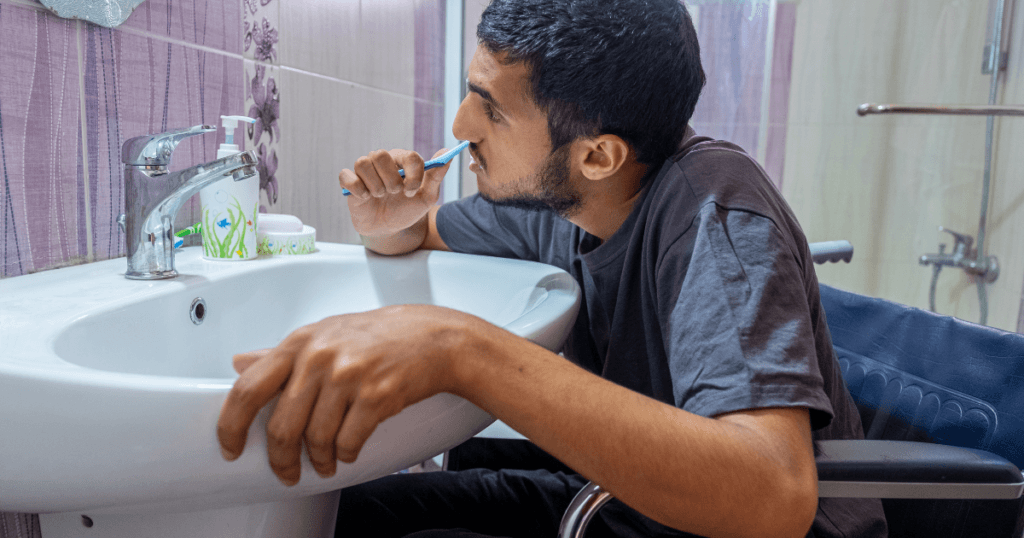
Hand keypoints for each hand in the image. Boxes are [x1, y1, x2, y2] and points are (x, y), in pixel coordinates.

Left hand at [216, 305, 474, 485]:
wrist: (435, 339)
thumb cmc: (381, 335)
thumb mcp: (326, 333)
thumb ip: (282, 353)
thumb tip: (240, 363)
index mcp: (301, 342)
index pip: (249, 388)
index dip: (232, 425)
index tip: (231, 446)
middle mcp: (320, 357)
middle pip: (282, 426)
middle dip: (281, 459)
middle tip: (286, 471)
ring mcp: (348, 376)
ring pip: (316, 439)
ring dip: (319, 460)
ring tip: (325, 462)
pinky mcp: (376, 396)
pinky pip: (348, 442)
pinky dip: (346, 455)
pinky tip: (348, 452)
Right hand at [340, 148, 451, 237]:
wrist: (390, 229)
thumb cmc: (408, 209)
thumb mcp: (426, 196)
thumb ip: (436, 175)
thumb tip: (448, 153)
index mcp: (402, 160)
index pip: (409, 156)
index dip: (412, 175)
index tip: (411, 192)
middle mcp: (382, 160)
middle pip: (381, 155)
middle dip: (391, 180)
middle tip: (394, 193)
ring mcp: (364, 170)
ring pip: (363, 163)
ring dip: (375, 186)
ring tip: (379, 196)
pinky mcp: (349, 182)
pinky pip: (347, 176)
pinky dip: (358, 189)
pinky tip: (365, 198)